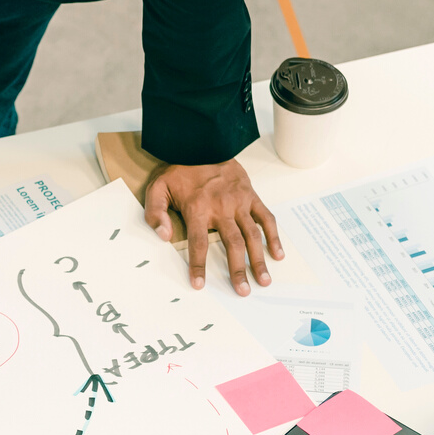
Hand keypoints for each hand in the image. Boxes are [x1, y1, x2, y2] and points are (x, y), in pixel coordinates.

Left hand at [143, 160, 283, 293]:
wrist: (202, 143)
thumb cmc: (180, 169)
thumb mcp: (157, 188)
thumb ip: (156, 213)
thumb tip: (163, 236)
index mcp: (198, 208)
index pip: (198, 243)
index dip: (198, 265)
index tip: (199, 284)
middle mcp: (222, 208)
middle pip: (232, 243)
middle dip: (238, 269)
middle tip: (242, 291)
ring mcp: (239, 202)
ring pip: (252, 235)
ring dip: (258, 259)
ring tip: (264, 280)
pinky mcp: (251, 197)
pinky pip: (266, 218)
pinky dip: (274, 236)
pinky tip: (277, 254)